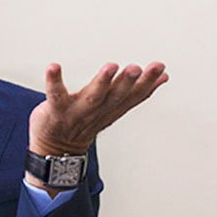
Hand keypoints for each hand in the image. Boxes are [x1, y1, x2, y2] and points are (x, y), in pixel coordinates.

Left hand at [28, 62, 168, 156]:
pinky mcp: (55, 111)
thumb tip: (162, 77)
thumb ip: (132, 92)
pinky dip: (54, 81)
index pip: (132, 97)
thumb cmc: (82, 122)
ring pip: (92, 97)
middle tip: (136, 68)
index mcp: (111, 109)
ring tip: (111, 66)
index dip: (147, 84)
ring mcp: (76, 112)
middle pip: (115, 96)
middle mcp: (96, 111)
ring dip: (102, 82)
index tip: (159, 68)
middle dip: (127, 82)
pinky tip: (53, 67)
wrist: (54, 150)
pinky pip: (55, 95)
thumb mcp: (112, 108)